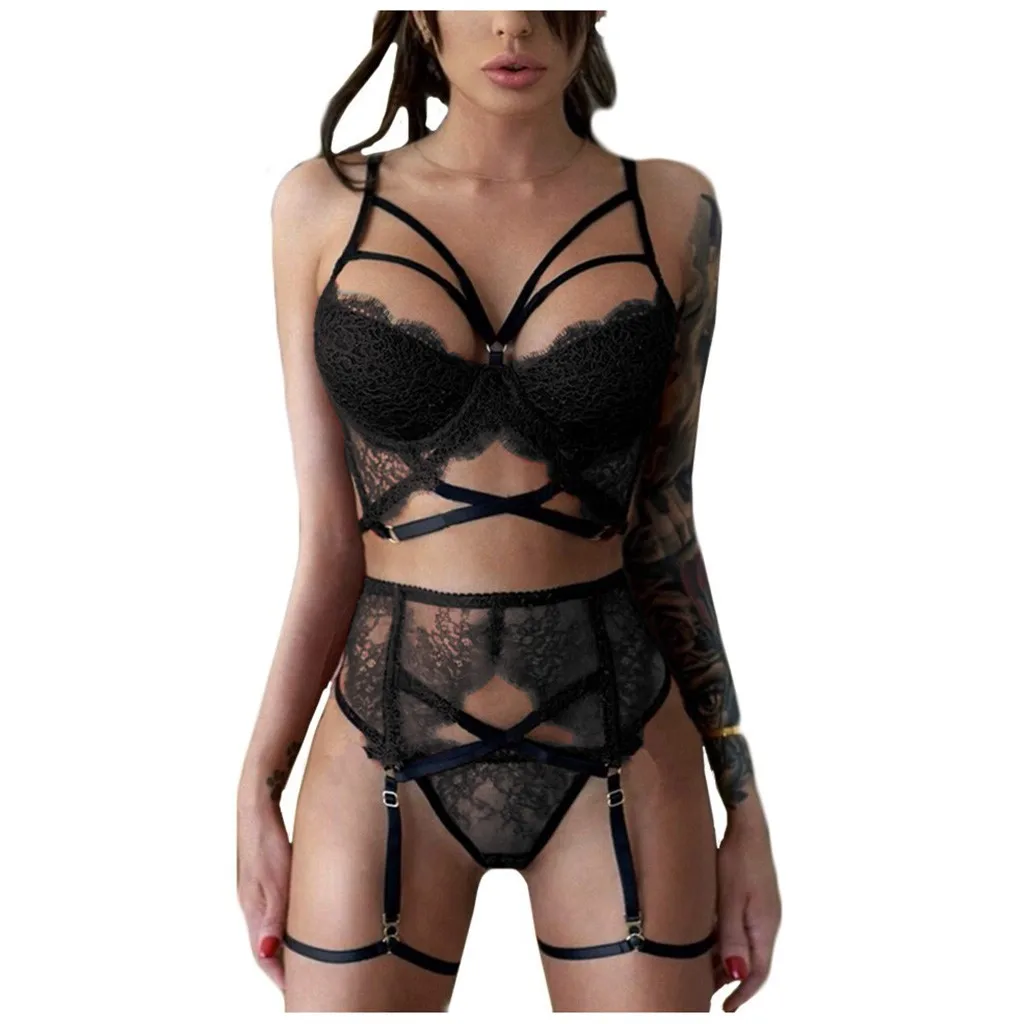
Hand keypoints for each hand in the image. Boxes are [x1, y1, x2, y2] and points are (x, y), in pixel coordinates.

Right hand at [237, 799, 291, 990]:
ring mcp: (256, 892)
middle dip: (282, 968)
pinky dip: (287, 925)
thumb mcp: (275, 879)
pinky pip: (276, 911)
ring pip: (271, 929)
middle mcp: (251, 905)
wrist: (257, 806)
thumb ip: (273, 916)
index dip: (279, 977)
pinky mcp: (265, 879)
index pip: (263, 956)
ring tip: (303, 962)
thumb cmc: (268, 841)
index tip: (296, 995)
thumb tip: (267, 953)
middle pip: (265, 947)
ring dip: (285, 948)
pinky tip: (299, 922)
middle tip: (302, 985)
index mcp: (253, 910)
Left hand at [714, 810, 781, 1011]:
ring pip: (743, 947)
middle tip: (705, 995)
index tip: (726, 1010)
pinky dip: (723, 941)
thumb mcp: (729, 899)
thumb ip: (731, 937)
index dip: (742, 994)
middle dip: (729, 982)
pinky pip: (739, 930)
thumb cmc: (737, 859)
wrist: (747, 827)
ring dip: (724, 961)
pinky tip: (705, 942)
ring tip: (700, 973)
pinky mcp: (751, 901)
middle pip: (750, 963)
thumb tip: (735, 974)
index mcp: (765, 927)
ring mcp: (760, 912)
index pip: (757, 973)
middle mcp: (766, 924)